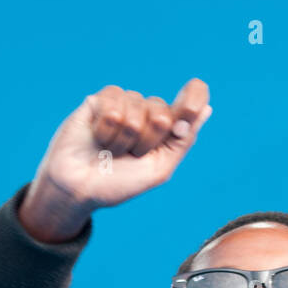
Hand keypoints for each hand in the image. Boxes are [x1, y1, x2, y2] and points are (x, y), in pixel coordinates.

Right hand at [18, 78, 211, 240]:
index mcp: (168, 129)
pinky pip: (113, 104)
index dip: (193, 98)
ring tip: (111, 150)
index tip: (189, 114)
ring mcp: (124, 104)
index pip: (191, 98)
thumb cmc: (119, 184)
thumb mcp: (159, 169)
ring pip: (136, 108)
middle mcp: (147, 112)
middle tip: (131, 155)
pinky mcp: (100, 100)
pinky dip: (106, 129)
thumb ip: (183, 140)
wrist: (80, 189)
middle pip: (162, 112)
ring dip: (123, 139)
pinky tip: (98, 138)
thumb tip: (207, 110)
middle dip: (146, 141)